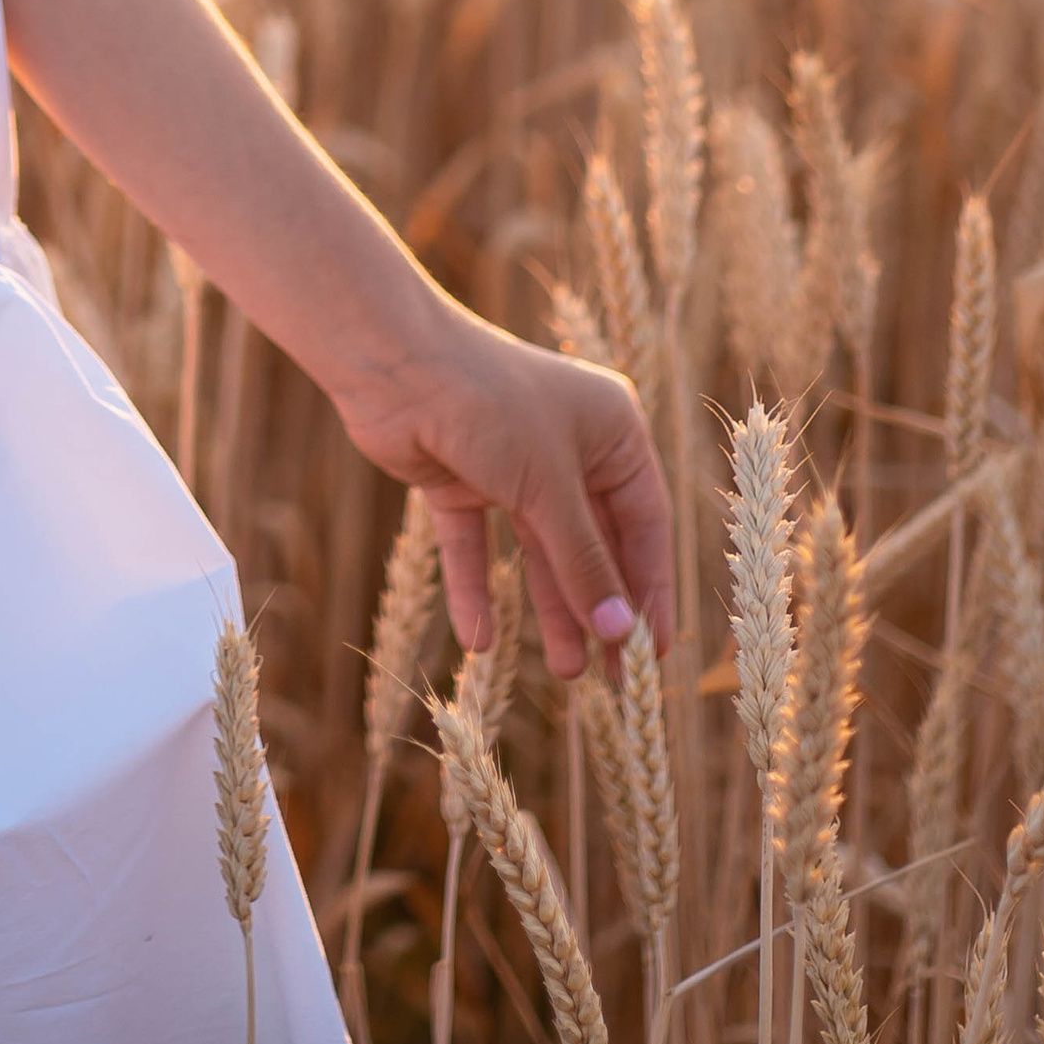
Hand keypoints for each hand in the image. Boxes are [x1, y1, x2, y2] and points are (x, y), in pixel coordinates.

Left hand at [332, 304, 675, 678]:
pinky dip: (477, 589)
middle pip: (592, 544)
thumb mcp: (548, 488)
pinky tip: (480, 640)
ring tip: (567, 673)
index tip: (652, 652)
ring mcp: (509, 466)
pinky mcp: (458, 481)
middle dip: (599, 609)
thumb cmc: (489, 404)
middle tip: (613, 680)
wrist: (392, 363)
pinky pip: (475, 546)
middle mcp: (566, 448)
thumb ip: (584, 563)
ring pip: (538, 552)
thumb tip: (620, 633)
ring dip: (550, 610)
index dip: (648, 587)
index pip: (643, 522)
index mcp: (610, 431)